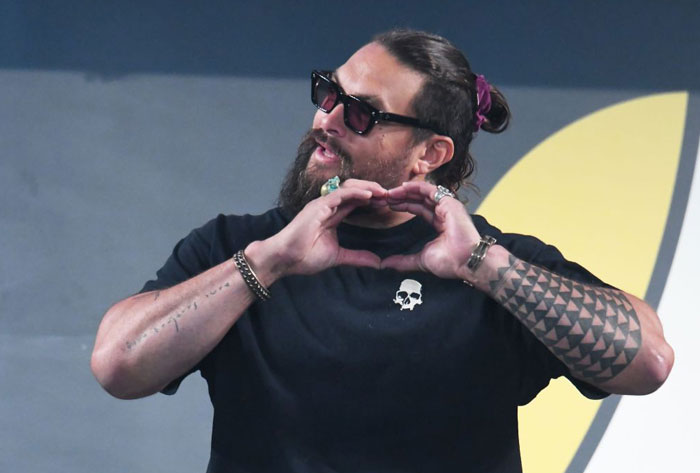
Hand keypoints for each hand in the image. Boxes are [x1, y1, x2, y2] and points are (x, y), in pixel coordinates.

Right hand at [252, 180, 386, 278]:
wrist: (285, 259)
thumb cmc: (304, 257)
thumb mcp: (339, 257)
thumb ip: (357, 257)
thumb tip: (377, 263)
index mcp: (332, 215)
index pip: (355, 202)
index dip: (372, 201)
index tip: (388, 204)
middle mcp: (327, 206)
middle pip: (354, 191)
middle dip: (373, 191)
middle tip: (390, 196)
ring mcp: (322, 204)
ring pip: (348, 188)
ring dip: (367, 188)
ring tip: (383, 192)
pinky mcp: (318, 206)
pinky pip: (339, 194)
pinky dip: (355, 193)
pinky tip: (369, 195)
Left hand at [381, 181, 480, 279]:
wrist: (465, 261)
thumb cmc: (450, 262)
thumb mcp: (420, 260)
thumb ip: (402, 261)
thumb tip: (385, 264)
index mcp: (440, 224)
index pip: (420, 209)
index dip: (405, 206)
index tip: (390, 206)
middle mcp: (445, 213)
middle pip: (420, 199)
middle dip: (402, 197)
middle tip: (386, 197)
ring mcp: (448, 206)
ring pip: (424, 192)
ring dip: (406, 191)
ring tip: (391, 193)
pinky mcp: (449, 202)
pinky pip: (430, 189)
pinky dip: (415, 187)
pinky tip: (403, 187)